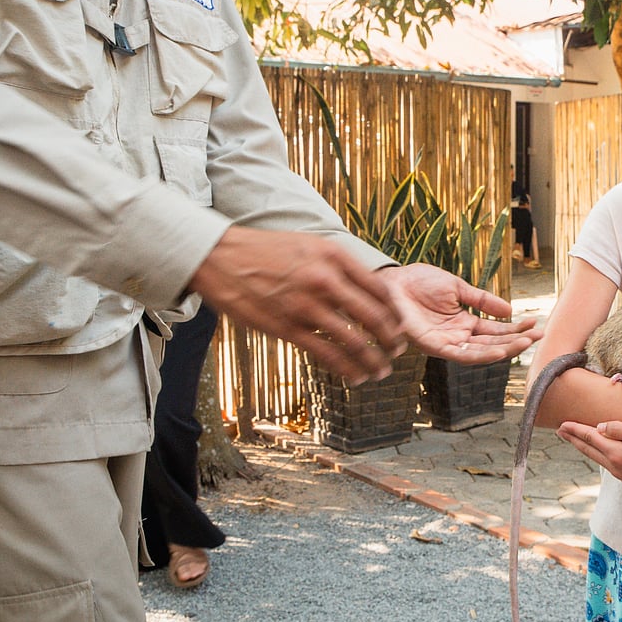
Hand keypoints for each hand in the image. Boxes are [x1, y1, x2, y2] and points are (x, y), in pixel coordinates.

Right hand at [188, 227, 406, 383]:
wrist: (222, 257)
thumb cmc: (266, 250)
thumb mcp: (308, 244)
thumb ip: (337, 264)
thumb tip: (365, 286)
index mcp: (333, 256)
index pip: (379, 287)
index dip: (395, 310)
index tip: (400, 323)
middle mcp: (325, 279)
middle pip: (373, 315)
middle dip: (392, 338)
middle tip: (398, 350)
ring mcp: (306, 305)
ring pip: (354, 340)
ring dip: (373, 360)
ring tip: (381, 370)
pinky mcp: (287, 328)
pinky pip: (327, 354)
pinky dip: (347, 369)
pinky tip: (355, 377)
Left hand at [377, 264, 541, 363]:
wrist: (392, 281)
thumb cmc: (419, 282)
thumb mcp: (457, 287)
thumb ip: (482, 299)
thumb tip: (510, 310)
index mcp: (464, 322)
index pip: (496, 330)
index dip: (516, 329)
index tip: (536, 324)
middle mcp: (457, 336)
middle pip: (492, 343)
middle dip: (516, 341)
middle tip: (538, 336)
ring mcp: (445, 343)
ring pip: (479, 352)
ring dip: (503, 350)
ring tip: (525, 344)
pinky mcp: (432, 346)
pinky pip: (459, 354)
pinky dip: (480, 355)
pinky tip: (498, 351)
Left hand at [557, 420, 621, 492]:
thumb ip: (619, 429)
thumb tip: (599, 428)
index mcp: (616, 455)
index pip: (589, 438)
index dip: (575, 430)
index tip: (561, 423)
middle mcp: (617, 468)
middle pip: (589, 450)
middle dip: (574, 439)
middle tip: (560, 430)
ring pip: (598, 458)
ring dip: (585, 447)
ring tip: (575, 439)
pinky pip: (609, 464)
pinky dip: (599, 454)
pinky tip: (600, 450)